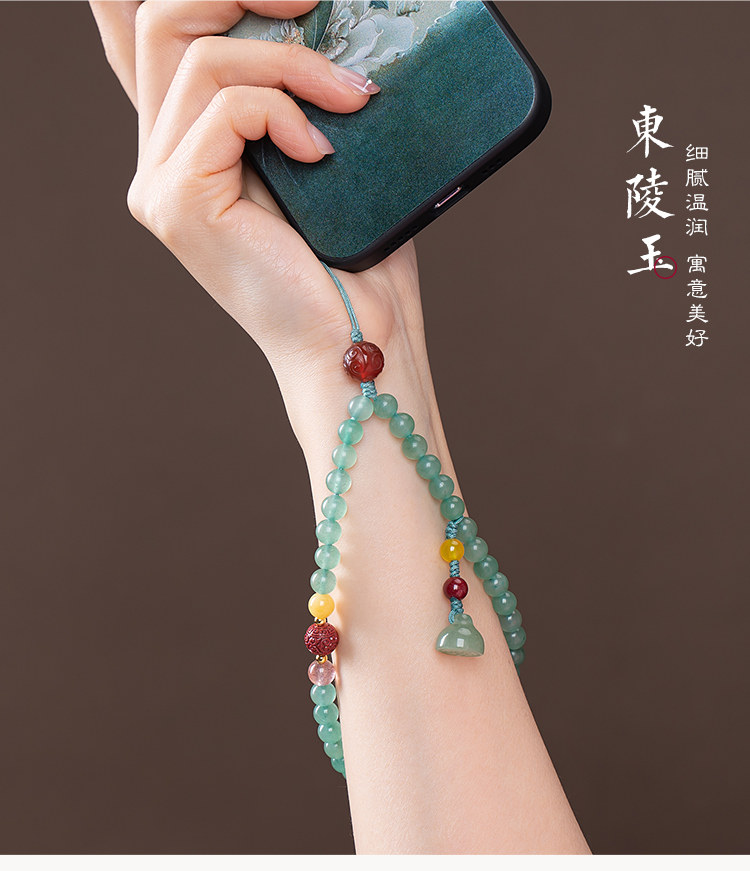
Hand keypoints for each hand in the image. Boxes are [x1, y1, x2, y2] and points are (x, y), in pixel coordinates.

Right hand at [90, 0, 421, 373]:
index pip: (145, 42)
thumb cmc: (352, 256)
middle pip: (165, 23)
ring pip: (202, 57)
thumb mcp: (320, 153)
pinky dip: (287, 111)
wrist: (356, 338)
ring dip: (295, 62)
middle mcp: (160, 160)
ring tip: (355, 98)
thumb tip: (306, 16)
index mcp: (189, 145)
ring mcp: (160, 183)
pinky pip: (228, 106)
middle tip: (315, 2)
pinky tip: (321, 152)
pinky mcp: (178, 201)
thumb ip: (289, 91)